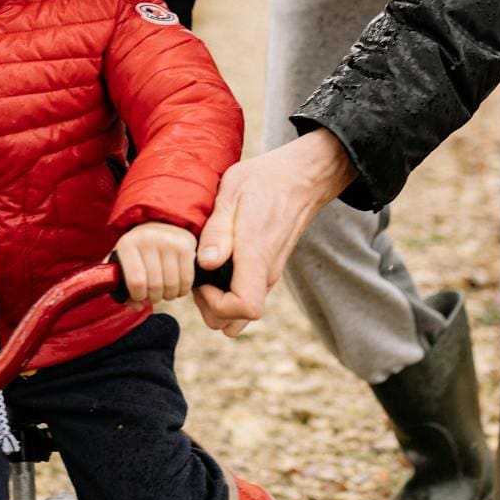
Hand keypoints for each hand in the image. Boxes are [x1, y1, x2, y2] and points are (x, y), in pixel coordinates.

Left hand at [113, 221, 198, 303]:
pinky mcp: (186, 245)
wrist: (159, 225)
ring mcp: (169, 241)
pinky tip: (177, 287)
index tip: (140, 295)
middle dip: (154, 297)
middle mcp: (148, 239)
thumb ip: (119, 287)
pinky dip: (182, 290)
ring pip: (171, 285)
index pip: (135, 281)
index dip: (138, 296)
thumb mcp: (122, 263)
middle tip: (154, 295)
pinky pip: (187, 279)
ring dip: (169, 295)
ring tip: (165, 291)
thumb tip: (137, 306)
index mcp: (127, 244)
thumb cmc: (138, 252)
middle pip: (154, 285)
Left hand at [193, 131, 356, 338]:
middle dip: (210, 308)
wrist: (300, 178)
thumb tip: (206, 263)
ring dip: (219, 304)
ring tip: (207, 272)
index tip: (203, 280)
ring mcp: (270, 274)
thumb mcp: (232, 193)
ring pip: (242, 314)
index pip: (246, 307)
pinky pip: (248, 297)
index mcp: (257, 255)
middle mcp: (267, 272)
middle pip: (237, 321)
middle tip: (198, 276)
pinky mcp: (269, 270)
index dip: (217, 304)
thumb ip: (218, 230)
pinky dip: (229, 293)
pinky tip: (218, 266)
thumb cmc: (264, 181)